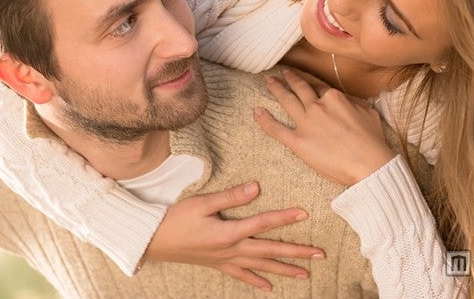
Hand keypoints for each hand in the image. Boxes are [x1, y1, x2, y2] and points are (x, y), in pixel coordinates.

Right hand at [143, 181, 324, 290]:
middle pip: (270, 251)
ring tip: (305, 274)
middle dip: (296, 252)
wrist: (154, 241)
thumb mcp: (202, 203)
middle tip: (320, 255)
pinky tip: (269, 287)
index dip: (285, 218)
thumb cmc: (176, 219)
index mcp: (229, 233)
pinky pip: (243, 276)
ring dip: (284, 270)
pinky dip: (257, 281)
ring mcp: (226, 260)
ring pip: (261, 267)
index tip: (304, 213)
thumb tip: (256, 188)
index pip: (263, 224)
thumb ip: (230, 196)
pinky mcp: (218, 265)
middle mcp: (232, 250)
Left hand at [254, 68, 394, 185]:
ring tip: (269, 82)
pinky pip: (276, 129)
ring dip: (276, 89)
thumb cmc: (372, 141)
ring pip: (286, 101)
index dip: (311, 85)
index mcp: (334, 97)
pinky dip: (264, 120)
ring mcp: (306, 123)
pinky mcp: (298, 141)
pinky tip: (256, 111)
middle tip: (281, 73)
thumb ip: (356, 103)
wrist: (369, 164)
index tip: (305, 81)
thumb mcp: (369, 113)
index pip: (319, 87)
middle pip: (300, 88)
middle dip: (289, 79)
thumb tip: (348, 100)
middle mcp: (317, 106)